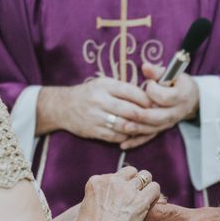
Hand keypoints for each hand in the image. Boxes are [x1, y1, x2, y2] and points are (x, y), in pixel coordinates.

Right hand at [37, 78, 162, 143]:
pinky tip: (132, 134)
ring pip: (124, 126)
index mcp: (105, 85)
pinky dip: (126, 136)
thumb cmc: (90, 94)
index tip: (156, 104)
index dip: (147, 100)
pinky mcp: (93, 131)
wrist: (63, 107)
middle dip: (146, 116)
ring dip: (137, 128)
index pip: (132, 92)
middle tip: (155, 118)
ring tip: (146, 127)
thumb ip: (124, 89)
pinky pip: (115, 136)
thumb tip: (150, 97)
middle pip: (131, 111)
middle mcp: (100, 100)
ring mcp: (96, 117)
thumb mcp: (104, 84)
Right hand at [77, 167, 160, 220]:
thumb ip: (96, 198)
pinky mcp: (140, 199)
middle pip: (130, 171)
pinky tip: (151, 204)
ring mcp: (127, 189)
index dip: (119, 186)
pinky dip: (154, 195)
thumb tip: (105, 199)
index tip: (121, 197)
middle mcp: (112, 181)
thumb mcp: (86, 208)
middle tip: (135, 195)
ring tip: (145, 198)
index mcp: (96, 182)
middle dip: (134, 181)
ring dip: (146, 186)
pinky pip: (154, 187)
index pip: (114, 175)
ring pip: (145, 176)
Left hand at [120, 63, 199, 149]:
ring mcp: (168, 123)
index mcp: (180, 97)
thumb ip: (157, 71)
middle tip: (128, 113)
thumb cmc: (178, 83)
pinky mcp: (162, 129)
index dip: (154, 91)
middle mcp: (175, 112)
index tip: (148, 83)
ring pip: (153, 129)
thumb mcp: (172, 74)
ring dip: (138, 129)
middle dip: (142, 116)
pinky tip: (123, 145)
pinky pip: (149, 137)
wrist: (191, 98)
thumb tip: (144, 66)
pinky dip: (136, 142)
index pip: (165, 97)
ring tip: (123, 127)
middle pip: (158, 117)